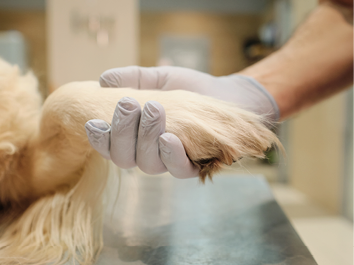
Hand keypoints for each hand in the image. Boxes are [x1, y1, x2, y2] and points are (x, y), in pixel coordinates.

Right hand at [85, 66, 278, 177]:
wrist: (225, 96)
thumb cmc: (189, 89)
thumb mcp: (159, 79)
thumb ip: (133, 78)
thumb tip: (103, 80)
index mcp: (135, 137)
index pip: (110, 146)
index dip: (100, 139)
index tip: (93, 121)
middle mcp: (148, 154)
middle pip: (125, 157)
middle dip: (122, 131)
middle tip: (128, 103)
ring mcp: (170, 161)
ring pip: (148, 163)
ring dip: (146, 137)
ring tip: (153, 108)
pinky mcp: (194, 166)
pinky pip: (178, 169)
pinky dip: (171, 154)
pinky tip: (169, 137)